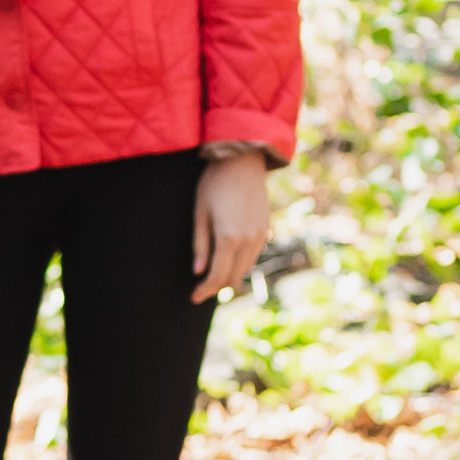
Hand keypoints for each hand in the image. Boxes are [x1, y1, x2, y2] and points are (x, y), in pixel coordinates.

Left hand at [191, 150, 271, 301]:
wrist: (243, 161)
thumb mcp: (199, 213)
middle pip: (233, 277)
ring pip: (245, 269)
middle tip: (201, 288)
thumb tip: (198, 271)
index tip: (193, 297)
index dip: (204, 290)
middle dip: (217, 286)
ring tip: (213, 274)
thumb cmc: (214, 183)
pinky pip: (253, 255)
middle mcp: (248, 241)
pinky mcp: (266, 229)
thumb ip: (200, 244)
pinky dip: (240, 262)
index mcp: (229, 238)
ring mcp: (260, 236)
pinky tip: (228, 257)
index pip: (217, 276)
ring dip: (230, 275)